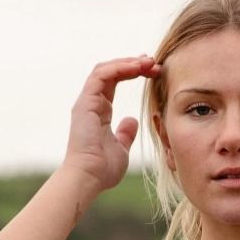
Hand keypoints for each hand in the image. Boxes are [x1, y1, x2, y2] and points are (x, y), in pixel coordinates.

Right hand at [61, 55, 160, 191]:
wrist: (88, 177)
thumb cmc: (102, 169)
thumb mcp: (121, 148)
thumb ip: (126, 133)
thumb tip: (133, 120)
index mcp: (98, 111)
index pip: (114, 81)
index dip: (132, 72)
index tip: (152, 71)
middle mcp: (90, 102)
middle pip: (110, 71)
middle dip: (133, 64)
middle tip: (154, 62)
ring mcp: (86, 101)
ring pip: (105, 69)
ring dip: (128, 62)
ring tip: (148, 62)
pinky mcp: (85, 103)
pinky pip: (101, 75)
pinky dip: (119, 68)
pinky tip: (137, 67)